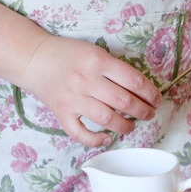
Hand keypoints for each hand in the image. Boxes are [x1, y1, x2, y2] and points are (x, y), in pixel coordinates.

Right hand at [20, 36, 161, 146]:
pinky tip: (107, 137)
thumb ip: (115, 69)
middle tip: (150, 114)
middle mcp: (86, 80)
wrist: (33, 58)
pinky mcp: (61, 112)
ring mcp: (72, 98)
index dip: (151, 93)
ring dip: (126, 126)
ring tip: (132, 125)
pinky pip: (79, 132)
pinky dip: (96, 139)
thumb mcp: (96, 52)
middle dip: (144, 111)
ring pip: (107, 119)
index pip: (134, 81)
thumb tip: (141, 90)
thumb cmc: (69, 54)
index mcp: (98, 61)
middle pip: (124, 102)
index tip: (157, 99)